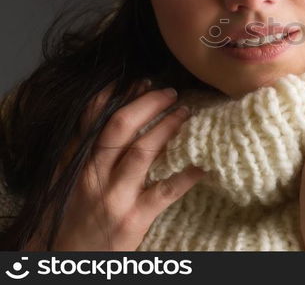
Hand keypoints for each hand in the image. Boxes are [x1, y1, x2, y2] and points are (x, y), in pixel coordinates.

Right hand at [24, 80, 204, 250]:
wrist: (64, 259)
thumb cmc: (69, 216)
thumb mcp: (67, 178)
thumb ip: (85, 149)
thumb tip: (112, 113)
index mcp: (75, 162)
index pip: (93, 119)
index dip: (117, 96)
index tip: (140, 81)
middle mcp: (93, 175)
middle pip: (121, 127)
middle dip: (148, 104)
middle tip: (170, 92)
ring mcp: (115, 196)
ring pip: (143, 151)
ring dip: (168, 128)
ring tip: (186, 113)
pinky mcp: (134, 217)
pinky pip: (166, 190)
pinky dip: (187, 175)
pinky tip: (203, 164)